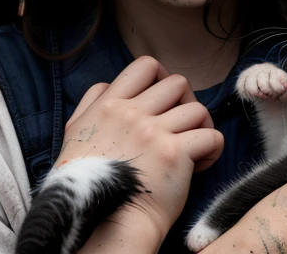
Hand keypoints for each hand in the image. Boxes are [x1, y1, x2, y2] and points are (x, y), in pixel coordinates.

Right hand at [59, 56, 223, 248]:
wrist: (103, 221)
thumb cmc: (87, 182)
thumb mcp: (74, 132)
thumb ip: (91, 103)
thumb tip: (108, 86)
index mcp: (108, 104)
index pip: (146, 65)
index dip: (162, 77)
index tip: (165, 100)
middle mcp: (131, 113)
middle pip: (177, 83)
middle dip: (185, 101)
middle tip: (182, 125)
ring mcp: (153, 132)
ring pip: (198, 109)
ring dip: (201, 126)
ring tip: (194, 145)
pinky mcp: (174, 154)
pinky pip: (211, 136)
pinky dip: (212, 148)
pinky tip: (201, 162)